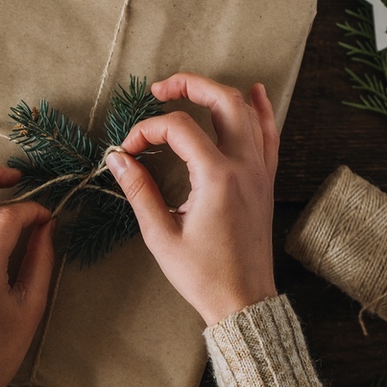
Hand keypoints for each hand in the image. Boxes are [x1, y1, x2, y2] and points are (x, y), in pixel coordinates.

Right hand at [106, 73, 278, 325]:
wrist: (243, 301)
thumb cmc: (203, 275)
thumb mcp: (161, 235)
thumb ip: (139, 191)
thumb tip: (117, 159)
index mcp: (217, 177)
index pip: (179, 128)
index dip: (148, 131)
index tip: (128, 151)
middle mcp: (244, 166)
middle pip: (223, 101)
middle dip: (189, 85)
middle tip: (159, 90)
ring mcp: (259, 171)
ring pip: (248, 112)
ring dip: (219, 93)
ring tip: (192, 88)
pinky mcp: (265, 181)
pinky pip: (269, 135)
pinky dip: (262, 110)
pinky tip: (256, 93)